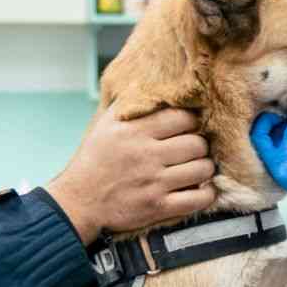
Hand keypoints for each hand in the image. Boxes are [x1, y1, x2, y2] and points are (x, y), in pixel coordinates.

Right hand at [47, 106, 215, 243]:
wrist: (79, 202)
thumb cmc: (96, 160)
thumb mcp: (106, 124)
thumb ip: (131, 103)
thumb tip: (153, 79)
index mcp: (134, 131)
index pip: (182, 118)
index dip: (191, 122)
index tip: (187, 129)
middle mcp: (145, 155)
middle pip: (197, 144)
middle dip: (200, 146)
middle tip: (193, 151)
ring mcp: (153, 183)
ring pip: (203, 169)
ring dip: (205, 169)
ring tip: (197, 169)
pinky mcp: (158, 207)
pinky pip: (200, 199)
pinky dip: (207, 195)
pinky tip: (201, 190)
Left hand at [251, 92, 286, 245]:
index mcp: (284, 166)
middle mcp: (276, 167)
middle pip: (261, 135)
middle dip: (270, 119)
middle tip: (286, 105)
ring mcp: (278, 169)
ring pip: (266, 140)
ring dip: (276, 125)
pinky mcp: (285, 169)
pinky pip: (278, 147)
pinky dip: (284, 135)